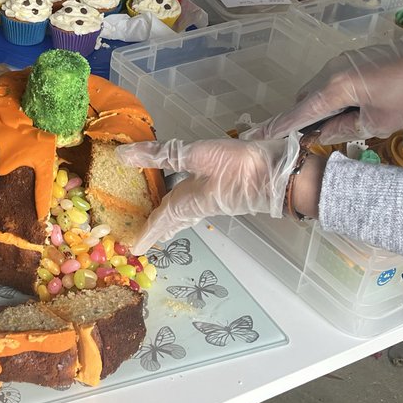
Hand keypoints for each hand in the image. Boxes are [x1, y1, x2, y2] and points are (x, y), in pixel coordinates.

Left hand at [117, 136, 298, 251]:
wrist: (280, 175)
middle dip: (158, 230)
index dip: (145, 232)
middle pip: (172, 221)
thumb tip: (123, 156)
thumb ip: (161, 154)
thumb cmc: (238, 167)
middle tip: (144, 239)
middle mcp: (197, 205)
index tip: (133, 247)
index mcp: (186, 202)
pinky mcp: (224, 192)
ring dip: (172, 219)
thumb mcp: (195, 156)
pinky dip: (186, 205)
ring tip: (163, 223)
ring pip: (185, 214)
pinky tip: (190, 199)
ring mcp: (212, 200)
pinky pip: (197, 204)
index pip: (159, 220)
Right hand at [248, 27, 402, 144]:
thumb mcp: (379, 122)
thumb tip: (319, 136)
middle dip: (299, 121)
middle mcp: (330, 72)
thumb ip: (344, 130)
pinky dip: (330, 100)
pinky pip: (330, 83)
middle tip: (299, 143)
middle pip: (304, 100)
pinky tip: (344, 112)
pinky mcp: (352, 61)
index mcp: (334, 88)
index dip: (277, 127)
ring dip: (318, 110)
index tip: (254, 137)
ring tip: (328, 131)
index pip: (298, 113)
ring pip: (318, 91)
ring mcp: (340, 63)